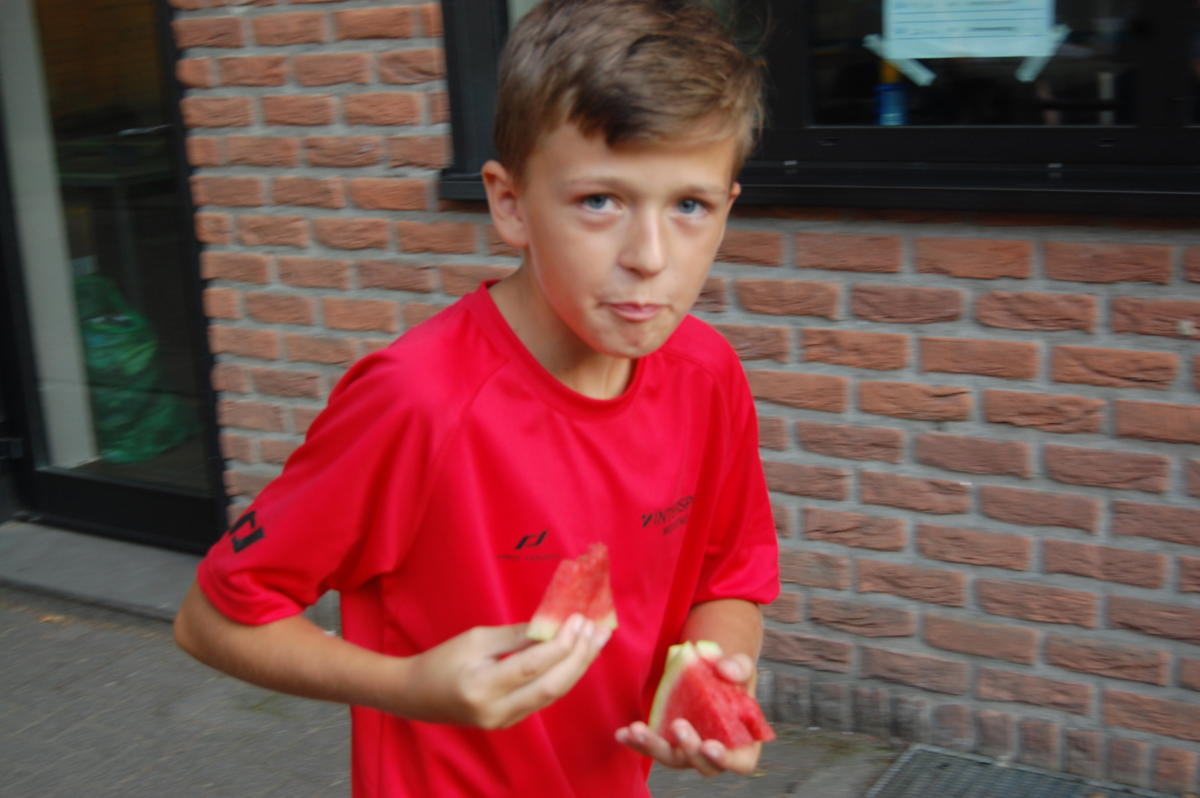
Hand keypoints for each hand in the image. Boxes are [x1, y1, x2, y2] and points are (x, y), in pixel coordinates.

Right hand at [395, 614, 607, 728]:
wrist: (415, 696)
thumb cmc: (442, 660)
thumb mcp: (476, 639)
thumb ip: (517, 635)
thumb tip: (554, 624)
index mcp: (482, 686)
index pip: (532, 666)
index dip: (560, 643)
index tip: (579, 618)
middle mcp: (496, 711)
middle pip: (551, 687)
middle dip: (578, 657)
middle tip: (597, 629)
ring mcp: (504, 721)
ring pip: (552, 695)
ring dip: (577, 666)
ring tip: (596, 641)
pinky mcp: (510, 722)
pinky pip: (544, 699)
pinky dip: (563, 676)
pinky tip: (577, 657)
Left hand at [614, 653, 761, 776]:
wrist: (710, 672)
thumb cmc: (732, 675)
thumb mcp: (742, 666)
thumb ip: (739, 667)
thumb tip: (725, 671)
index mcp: (742, 742)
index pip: (739, 762)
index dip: (726, 759)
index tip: (710, 746)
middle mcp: (714, 753)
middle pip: (702, 764)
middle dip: (688, 748)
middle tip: (678, 725)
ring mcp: (689, 750)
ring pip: (672, 758)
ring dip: (654, 747)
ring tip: (637, 729)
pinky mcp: (668, 742)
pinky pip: (652, 747)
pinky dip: (637, 742)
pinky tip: (622, 733)